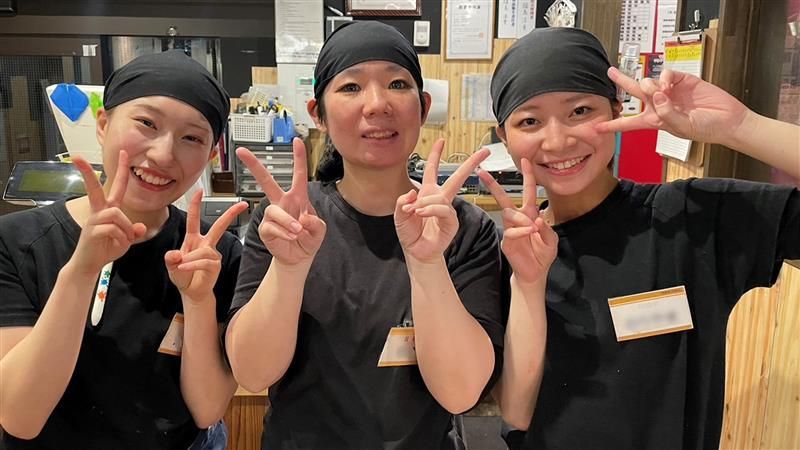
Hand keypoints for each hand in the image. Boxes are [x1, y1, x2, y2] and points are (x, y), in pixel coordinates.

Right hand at [70, 151, 145, 275]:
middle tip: (77, 157)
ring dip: (125, 229)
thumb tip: (140, 227)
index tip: (123, 152)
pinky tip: (116, 245)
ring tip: (122, 240)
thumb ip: (133, 231)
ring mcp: (94, 220)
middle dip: (87, 172)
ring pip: (117, 215)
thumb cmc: (106, 249)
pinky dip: (121, 239)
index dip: (121, 170)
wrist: (90, 265)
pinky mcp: (92, 231)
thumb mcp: (125, 240)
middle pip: (96, 188)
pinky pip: (114, 229)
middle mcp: (99, 211)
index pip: (116, 186)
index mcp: (108, 209)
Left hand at [165, 189, 247, 302]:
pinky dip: (192, 265)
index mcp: (193, 239)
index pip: (194, 219)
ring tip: (182, 267)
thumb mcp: (171, 265)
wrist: (192, 292)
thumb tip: (176, 254)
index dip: (195, 204)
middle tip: (242, 204)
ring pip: (203, 251)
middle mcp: (205, 244)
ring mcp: (212, 254)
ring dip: (189, 259)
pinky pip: (204, 261)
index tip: (199, 191)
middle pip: (219, 225)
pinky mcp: (216, 264)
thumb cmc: (183, 276)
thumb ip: (170, 259)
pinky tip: (185, 269)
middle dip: (231, 214)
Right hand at [236, 138, 325, 265]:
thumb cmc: (308, 239)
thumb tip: (303, 218)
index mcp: (298, 197)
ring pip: (275, 211)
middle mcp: (282, 203)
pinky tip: (290, 237)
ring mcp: (272, 215)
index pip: (298, 174)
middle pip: (266, 181)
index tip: (296, 140)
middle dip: (254, 165)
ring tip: (297, 231)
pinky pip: (271, 226)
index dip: (299, 157)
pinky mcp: (265, 228)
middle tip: (241, 151)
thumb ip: (316, 223)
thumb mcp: (319, 230)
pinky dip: (283, 232)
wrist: (299, 258)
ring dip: (288, 222)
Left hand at [395, 138, 488, 262]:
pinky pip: (443, 210)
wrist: (416, 252)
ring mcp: (448, 210)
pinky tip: (421, 213)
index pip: (432, 169)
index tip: (441, 141)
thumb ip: (401, 201)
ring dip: (425, 203)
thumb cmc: (410, 233)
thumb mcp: (399, 214)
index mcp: (428, 193)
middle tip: (484, 152)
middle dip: (471, 163)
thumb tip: (412, 192)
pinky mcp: (452, 222)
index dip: (435, 155)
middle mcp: (440, 199)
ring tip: (414, 212)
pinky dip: (430, 210)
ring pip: (441, 197)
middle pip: (458, 177)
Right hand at [477, 159, 557, 284]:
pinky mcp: (507, 241)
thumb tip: (538, 217)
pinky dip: (522, 230)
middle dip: (494, 185)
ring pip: (510, 213)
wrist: (536, 272)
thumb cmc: (543, 254)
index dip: (528, 176)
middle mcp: (519, 219)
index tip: (526, 161)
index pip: (528, 191)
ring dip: (522, 218)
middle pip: (504, 198)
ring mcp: (511, 229)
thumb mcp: (552, 240)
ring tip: (533, 228)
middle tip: (483, 173)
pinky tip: (530, 232)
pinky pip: (511, 231)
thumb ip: (547, 228)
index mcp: (531, 214)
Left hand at [597, 67, 748, 144]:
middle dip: (622, 81)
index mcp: (655, 121)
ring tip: (663, 91)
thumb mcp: (682, 127)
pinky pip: (666, 74)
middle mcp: (659, 105)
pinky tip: (670, 85)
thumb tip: (657, 95)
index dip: (613, 125)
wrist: (728, 120)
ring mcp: (670, 92)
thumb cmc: (705, 129)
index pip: (629, 124)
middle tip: (610, 72)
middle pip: (635, 92)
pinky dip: (665, 77)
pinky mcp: (682, 81)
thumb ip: (667, 113)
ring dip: (651, 85)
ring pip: (649, 82)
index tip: (597, 128)